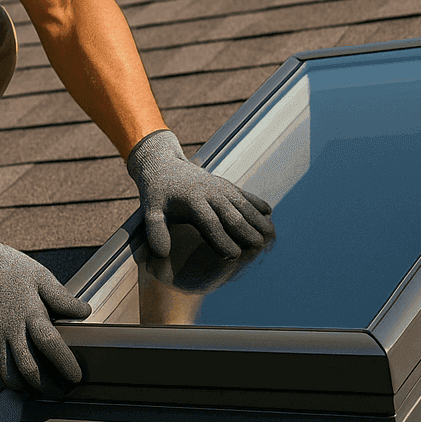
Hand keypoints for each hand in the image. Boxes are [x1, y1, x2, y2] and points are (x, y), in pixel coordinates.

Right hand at [0, 223, 90, 395]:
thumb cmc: (9, 269)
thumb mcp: (40, 276)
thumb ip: (62, 298)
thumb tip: (85, 312)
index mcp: (30, 312)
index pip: (51, 345)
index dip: (65, 364)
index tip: (76, 376)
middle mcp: (10, 330)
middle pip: (30, 368)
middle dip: (48, 386)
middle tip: (60, 392)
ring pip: (9, 375)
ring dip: (27, 388)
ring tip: (40, 391)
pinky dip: (9, 380)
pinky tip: (20, 382)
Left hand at [126, 129, 273, 257]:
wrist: (164, 165)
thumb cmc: (157, 194)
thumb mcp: (150, 211)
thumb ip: (155, 231)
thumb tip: (161, 253)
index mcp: (192, 201)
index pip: (210, 223)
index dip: (222, 239)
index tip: (232, 256)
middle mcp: (210, 193)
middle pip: (232, 214)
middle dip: (246, 231)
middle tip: (259, 248)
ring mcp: (220, 187)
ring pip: (243, 204)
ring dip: (257, 218)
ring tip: (270, 234)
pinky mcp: (225, 184)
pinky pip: (244, 194)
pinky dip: (256, 202)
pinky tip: (269, 213)